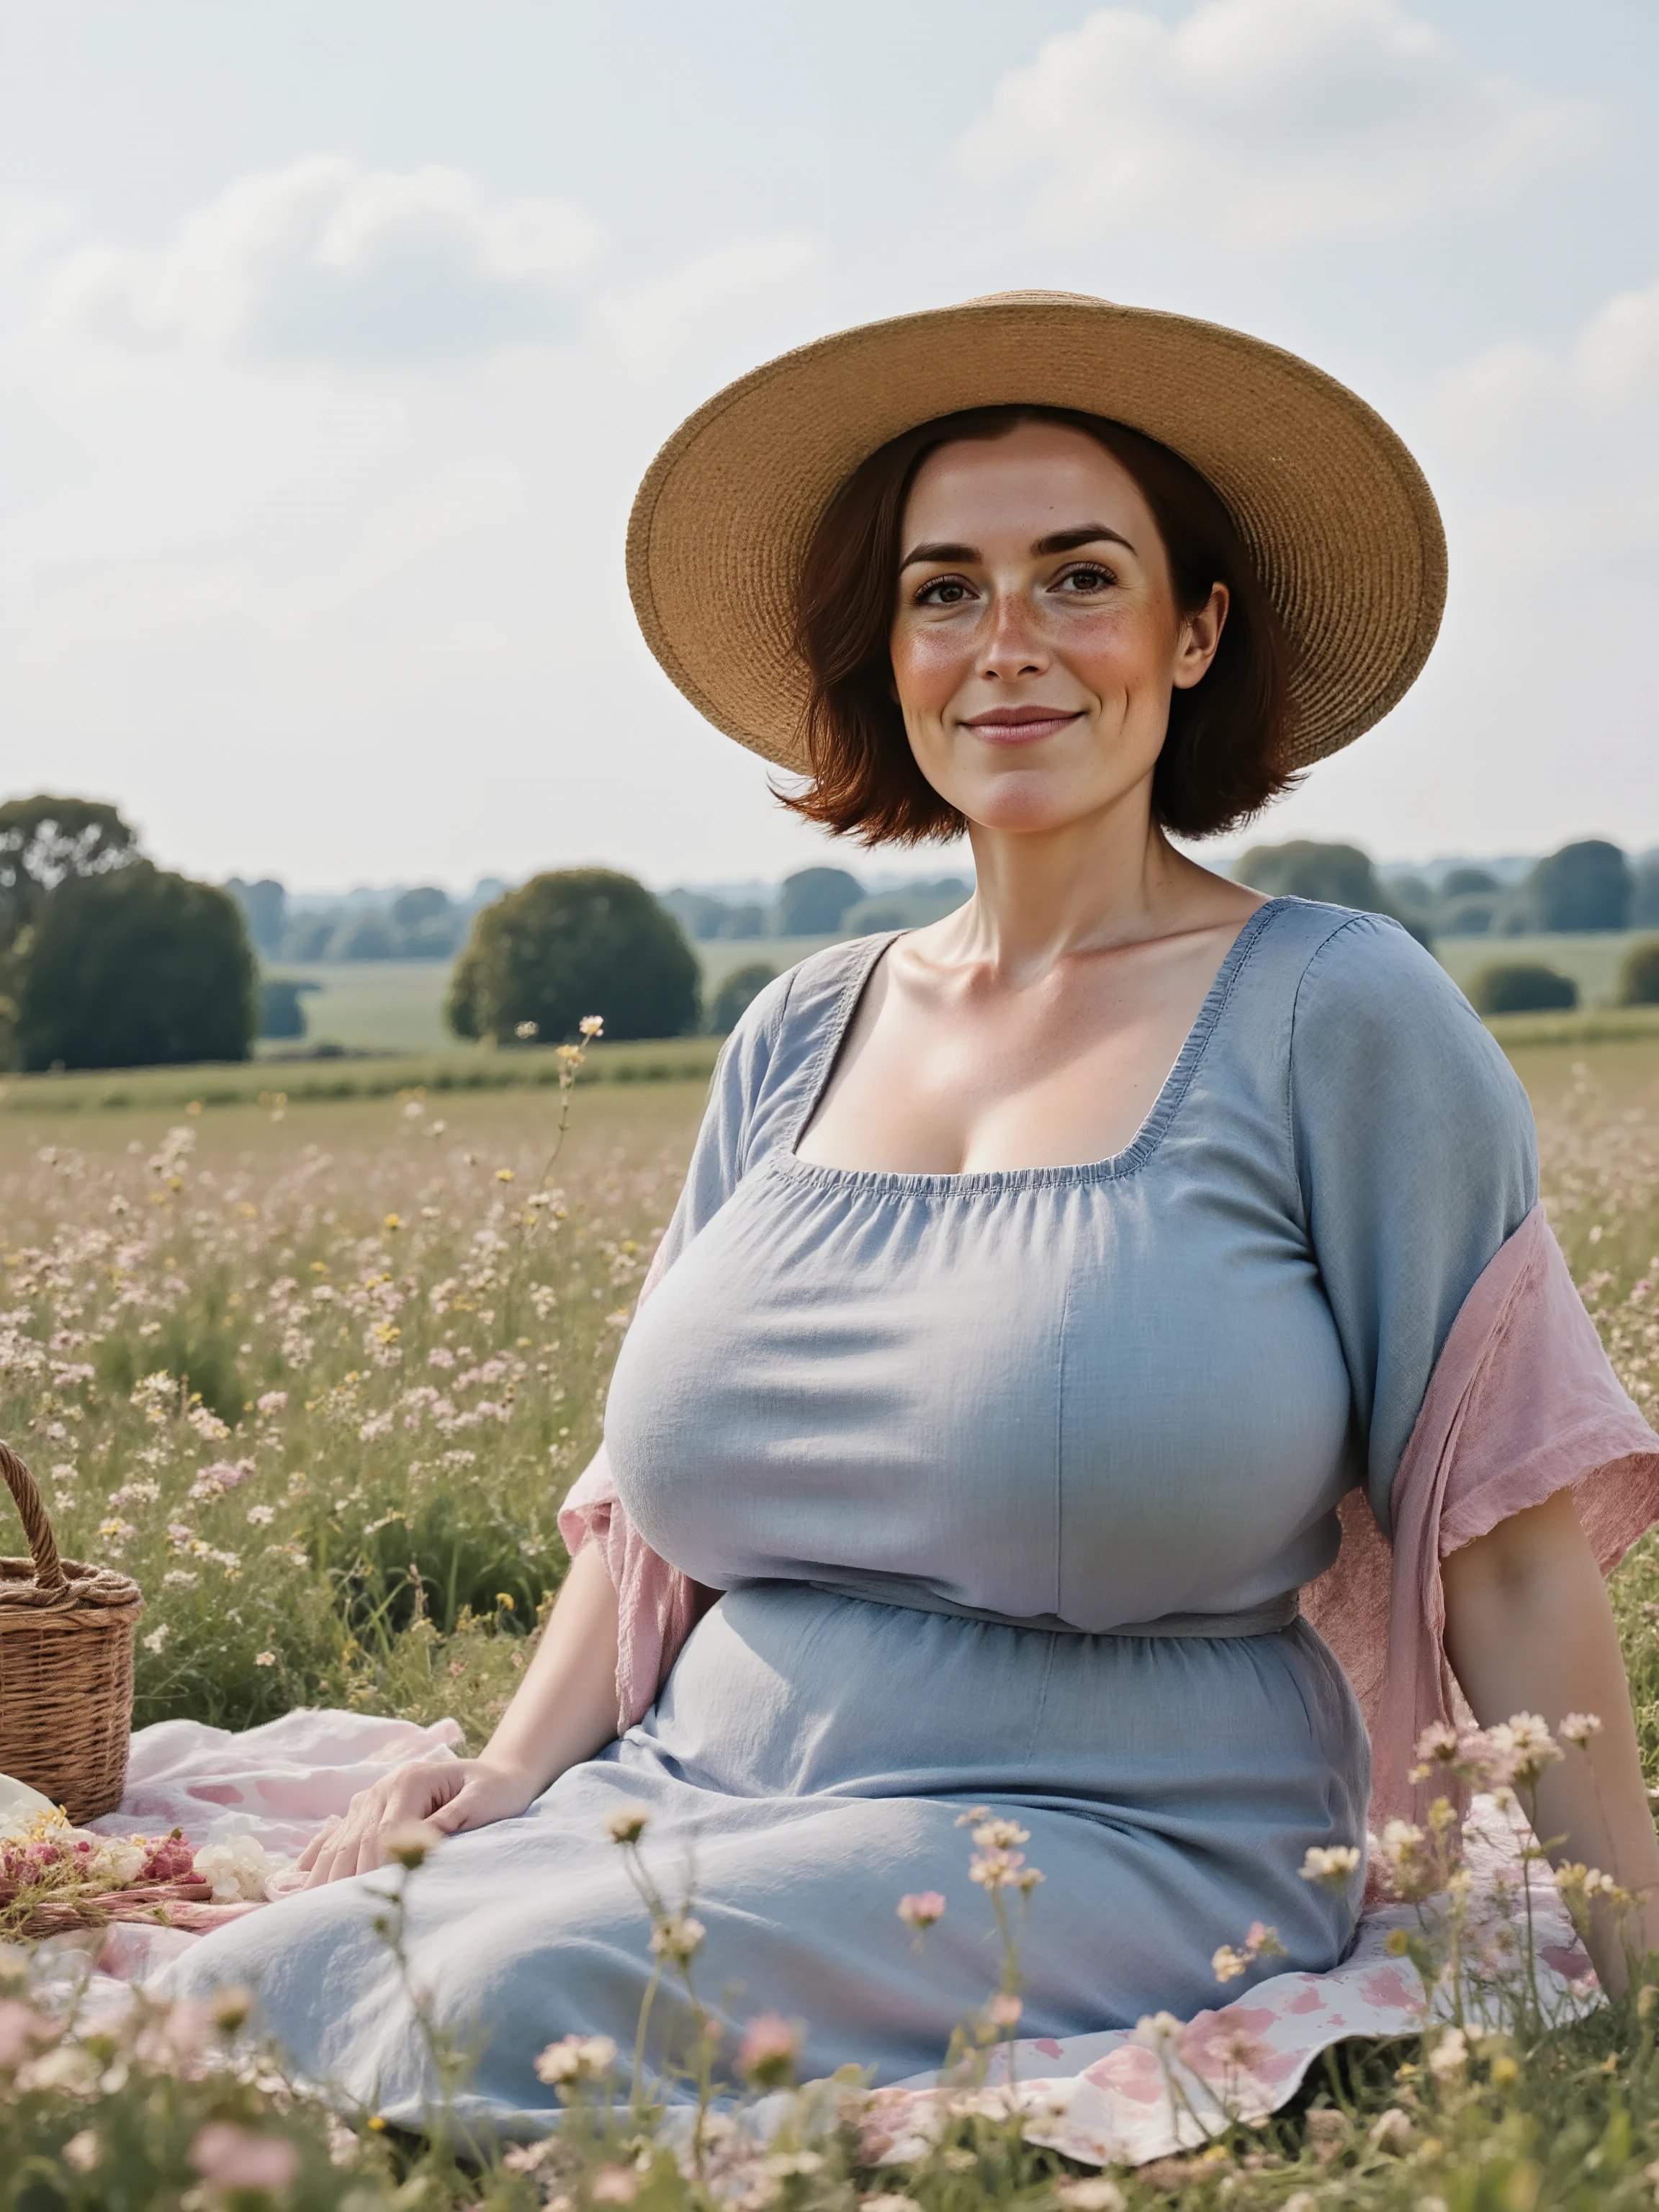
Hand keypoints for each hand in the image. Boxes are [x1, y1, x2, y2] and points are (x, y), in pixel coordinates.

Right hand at [295, 1757, 540, 1886]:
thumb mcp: (483, 1801)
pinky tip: (299, 1878)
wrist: (499, 1775)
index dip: (373, 1867)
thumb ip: (453, 1819)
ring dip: (324, 1873)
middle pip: (356, 1838)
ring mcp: (373, 1796)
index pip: (383, 1831)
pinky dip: (319, 1854)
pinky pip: (337, 1832)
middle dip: (342, 1878)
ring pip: (341, 1838)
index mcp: (411, 1780)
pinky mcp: (370, 1808)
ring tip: (307, 1909)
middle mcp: (384, 1786)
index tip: (364, 1901)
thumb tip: (423, 1840)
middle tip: (327, 1918)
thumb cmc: (496, 1792)